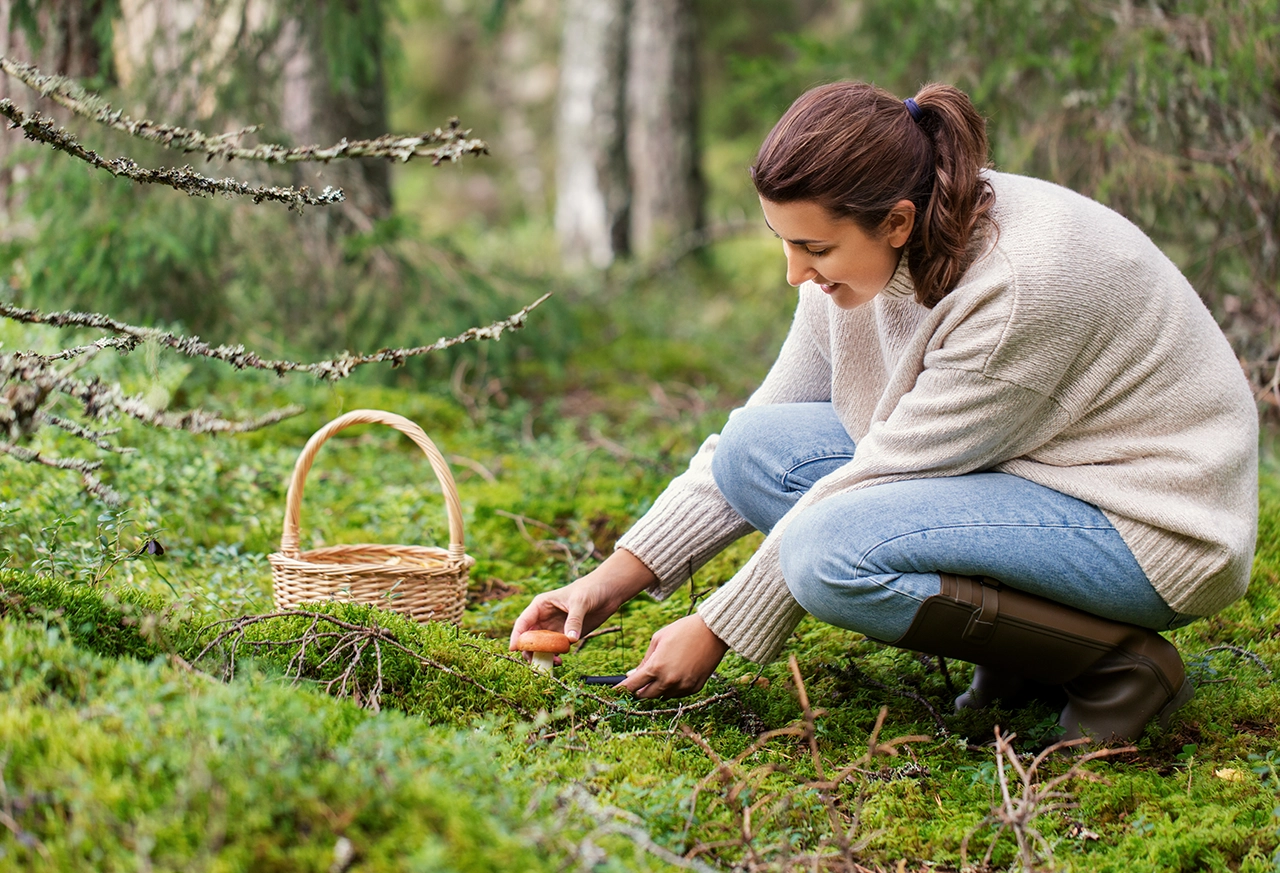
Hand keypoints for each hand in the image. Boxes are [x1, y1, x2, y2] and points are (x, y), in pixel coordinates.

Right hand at [509, 549, 656, 649]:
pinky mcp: (565, 636)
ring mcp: (554, 628)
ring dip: (541, 656)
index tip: (514, 649)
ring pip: (540, 646)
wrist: (608, 592)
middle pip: (529, 638)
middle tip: (534, 662)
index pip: (523, 622)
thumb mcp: (580, 602)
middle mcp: (544, 618)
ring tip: (550, 663)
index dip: (517, 636)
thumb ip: (574, 619)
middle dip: (529, 651)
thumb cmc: (590, 589)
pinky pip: (555, 649)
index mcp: (541, 606)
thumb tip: (570, 638)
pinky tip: (559, 660)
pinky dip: (554, 656)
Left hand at [619, 613, 728, 698]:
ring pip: (662, 696)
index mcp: (656, 667)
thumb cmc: (683, 631)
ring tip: (660, 674)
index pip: (632, 685)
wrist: (712, 632)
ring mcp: (683, 686)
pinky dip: (672, 688)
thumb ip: (645, 660)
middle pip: (646, 696)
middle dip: (639, 691)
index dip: (622, 690)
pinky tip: (674, 674)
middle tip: (638, 683)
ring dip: (657, 689)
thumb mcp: (658, 640)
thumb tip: (633, 674)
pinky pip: (678, 694)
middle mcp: (669, 680)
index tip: (616, 691)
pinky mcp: (695, 688)